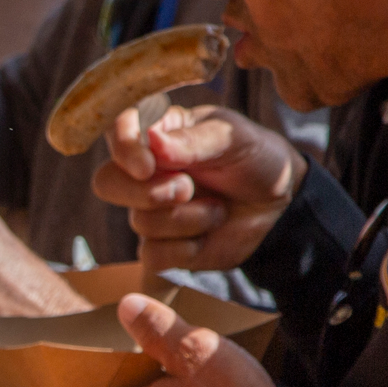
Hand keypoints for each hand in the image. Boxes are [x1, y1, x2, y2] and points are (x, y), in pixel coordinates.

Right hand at [95, 103, 305, 274]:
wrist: (280, 204)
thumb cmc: (254, 158)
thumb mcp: (232, 138)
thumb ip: (193, 141)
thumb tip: (152, 142)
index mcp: (157, 132)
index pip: (116, 131)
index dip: (123, 148)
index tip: (147, 165)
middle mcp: (145, 171)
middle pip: (108, 183)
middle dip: (149, 192)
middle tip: (187, 188)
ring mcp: (150, 209)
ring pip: (140, 222)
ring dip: (187, 219)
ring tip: (218, 208)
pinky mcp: (161, 246)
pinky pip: (153, 255)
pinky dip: (186, 248)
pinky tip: (209, 233)